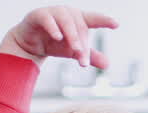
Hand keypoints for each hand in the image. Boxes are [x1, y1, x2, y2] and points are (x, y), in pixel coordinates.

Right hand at [0, 6, 117, 67]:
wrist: (30, 45)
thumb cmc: (55, 45)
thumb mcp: (74, 52)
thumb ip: (89, 56)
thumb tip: (107, 64)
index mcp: (78, 20)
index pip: (94, 19)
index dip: (104, 20)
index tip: (116, 24)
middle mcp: (67, 13)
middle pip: (80, 27)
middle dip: (83, 45)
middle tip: (84, 62)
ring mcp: (52, 12)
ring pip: (66, 22)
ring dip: (72, 37)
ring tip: (76, 50)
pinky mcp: (38, 15)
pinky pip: (47, 19)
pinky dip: (53, 27)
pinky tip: (58, 37)